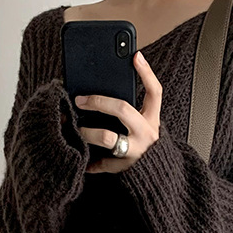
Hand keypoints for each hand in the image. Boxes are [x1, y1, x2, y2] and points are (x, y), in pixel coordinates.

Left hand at [74, 51, 161, 172]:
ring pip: (107, 138)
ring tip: (75, 128)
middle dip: (98, 101)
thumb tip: (104, 88)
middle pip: (122, 109)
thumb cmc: (144, 145)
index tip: (135, 55)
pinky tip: (81, 158)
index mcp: (152, 119)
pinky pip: (100, 163)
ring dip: (87, 132)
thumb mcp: (144, 124)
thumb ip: (132, 109)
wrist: (157, 177)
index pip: (154, 92)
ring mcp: (135, 152)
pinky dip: (88, 161)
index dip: (146, 73)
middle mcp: (146, 134)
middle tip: (80, 100)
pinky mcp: (123, 168)